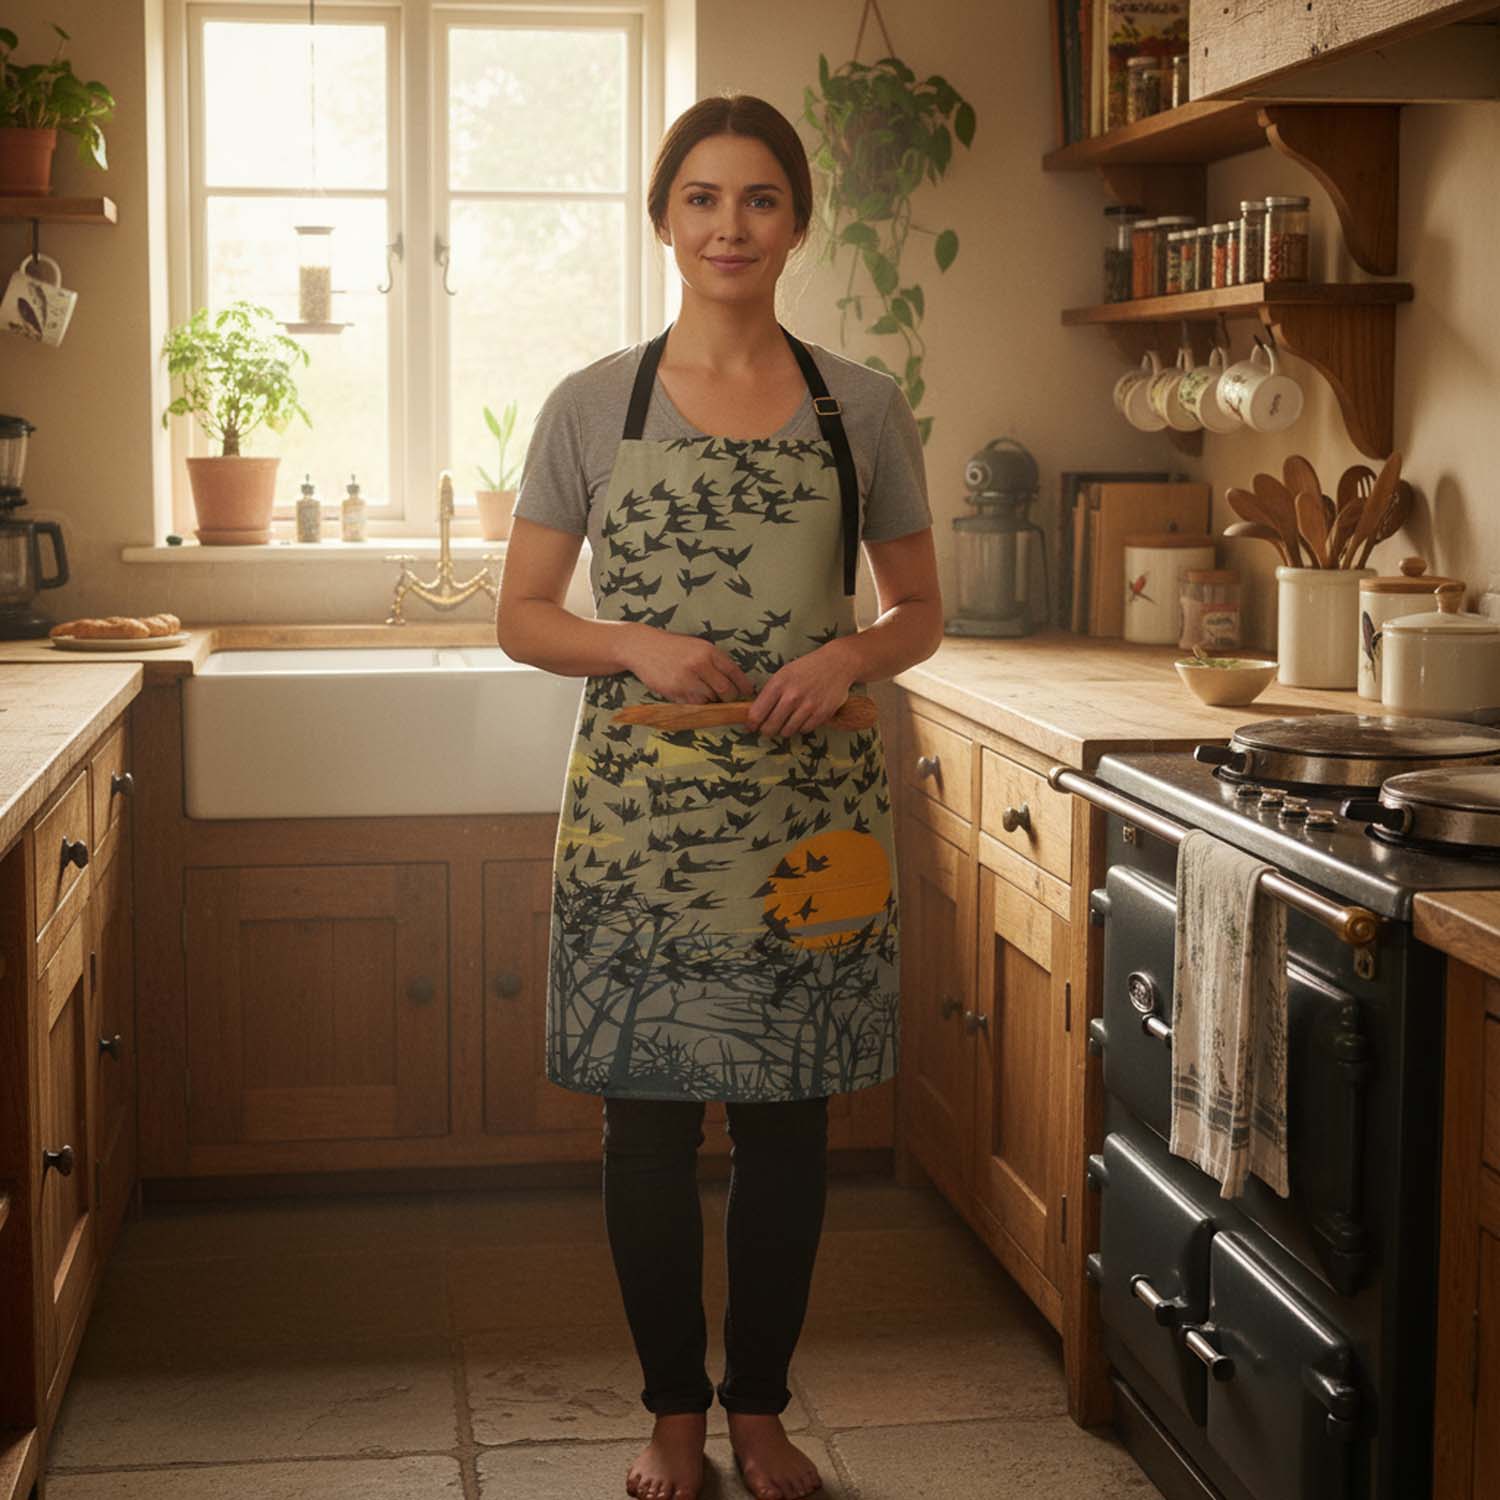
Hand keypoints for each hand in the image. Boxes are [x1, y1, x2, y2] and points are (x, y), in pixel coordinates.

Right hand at [622, 624, 756, 703]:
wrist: (642, 647)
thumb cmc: (672, 647)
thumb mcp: (697, 646)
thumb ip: (715, 662)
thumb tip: (736, 682)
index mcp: (708, 651)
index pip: (734, 672)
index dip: (743, 685)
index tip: (747, 693)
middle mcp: (699, 664)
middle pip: (725, 690)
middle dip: (728, 697)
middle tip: (726, 698)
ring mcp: (686, 679)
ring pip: (709, 700)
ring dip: (709, 700)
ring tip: (702, 691)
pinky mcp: (674, 691)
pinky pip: (692, 704)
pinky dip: (694, 702)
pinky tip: (687, 692)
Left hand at [747, 642, 856, 737]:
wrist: (837, 663)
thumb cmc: (807, 668)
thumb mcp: (784, 673)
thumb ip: (770, 692)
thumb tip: (755, 713)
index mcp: (778, 684)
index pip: (756, 713)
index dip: (751, 724)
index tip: (751, 727)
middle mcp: (792, 696)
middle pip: (770, 727)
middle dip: (766, 731)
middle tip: (768, 729)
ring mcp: (808, 706)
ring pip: (787, 731)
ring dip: (784, 730)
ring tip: (786, 722)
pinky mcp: (822, 713)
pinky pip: (805, 730)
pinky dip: (801, 727)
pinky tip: (802, 718)